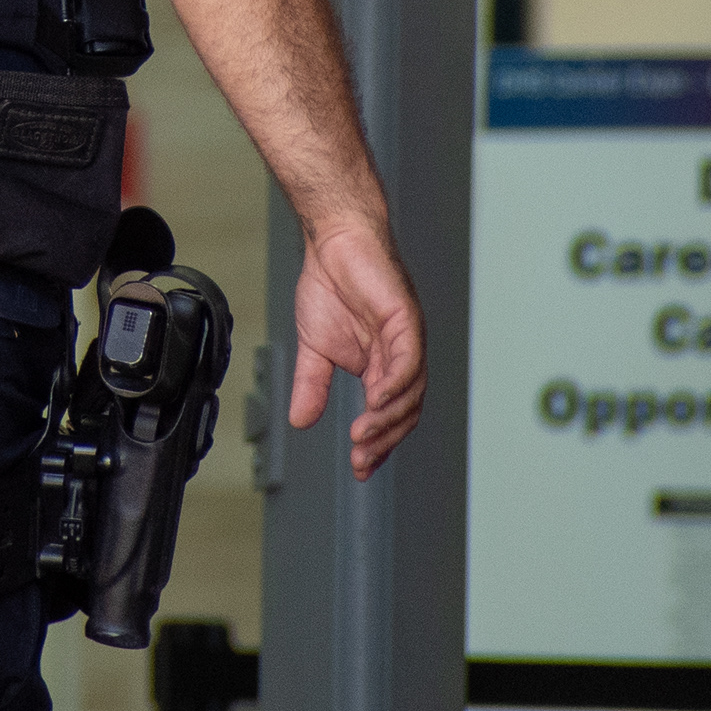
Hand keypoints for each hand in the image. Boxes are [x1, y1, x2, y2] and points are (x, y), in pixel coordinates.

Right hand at [285, 218, 424, 480]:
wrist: (333, 241)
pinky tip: (376, 403)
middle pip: (404, 412)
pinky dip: (395, 387)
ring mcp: (407, 340)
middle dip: (383, 441)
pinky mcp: (406, 321)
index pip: (387, 415)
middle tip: (362, 460)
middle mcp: (400, 357)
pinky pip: (408, 362)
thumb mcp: (314, 348)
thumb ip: (312, 385)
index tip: (360, 468)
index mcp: (382, 365)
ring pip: (410, 393)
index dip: (377, 444)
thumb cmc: (331, 284)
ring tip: (363, 437)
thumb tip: (300, 420)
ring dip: (387, 420)